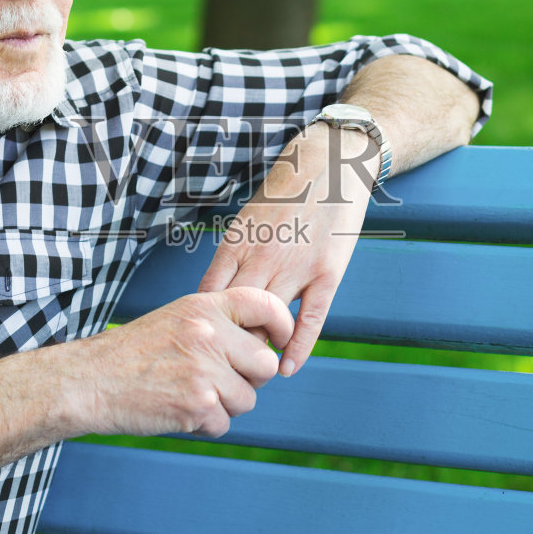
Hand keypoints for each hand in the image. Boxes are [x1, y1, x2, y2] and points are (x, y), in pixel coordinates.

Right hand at [81, 286, 292, 437]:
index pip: (266, 305)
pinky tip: (176, 410)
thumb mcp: (176, 319)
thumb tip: (263, 347)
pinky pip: (224, 424)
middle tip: (218, 381)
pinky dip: (204, 425)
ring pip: (247, 399)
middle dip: (249, 379)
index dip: (282, 325)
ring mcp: (204, 371)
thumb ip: (218, 325)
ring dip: (224, 406)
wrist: (88, 381)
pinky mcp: (197, 406)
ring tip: (188, 394)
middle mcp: (209, 334)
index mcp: (204, 307)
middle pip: (266, 365)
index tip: (279, 341)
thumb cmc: (133, 353)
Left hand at [198, 125, 376, 376]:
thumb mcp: (247, 219)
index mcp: (237, 243)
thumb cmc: (285, 191)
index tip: (201, 345)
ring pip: (270, 321)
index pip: (209, 296)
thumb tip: (217, 294)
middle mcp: (262, 257)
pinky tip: (288, 368)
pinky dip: (297, 348)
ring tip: (253, 371)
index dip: (204, 327)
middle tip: (224, 368)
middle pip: (236, 315)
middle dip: (228, 345)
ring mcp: (296, 266)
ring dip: (260, 350)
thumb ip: (234, 257)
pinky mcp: (328, 273)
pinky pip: (310, 320)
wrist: (331, 162)